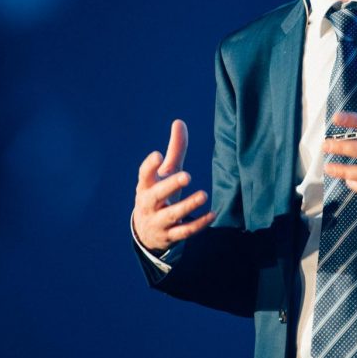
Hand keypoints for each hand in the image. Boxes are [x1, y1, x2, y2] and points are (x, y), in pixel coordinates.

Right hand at [132, 119, 213, 253]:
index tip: (158, 154)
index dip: (149, 166)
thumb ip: (174, 150)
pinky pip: (184, 231)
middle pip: (155, 195)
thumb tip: (179, 121)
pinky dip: (198, 224)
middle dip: (170, 185)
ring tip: (203, 195)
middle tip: (187, 175)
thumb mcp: (166, 173)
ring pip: (171, 215)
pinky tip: (212, 214)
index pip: (144, 175)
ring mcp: (158, 221)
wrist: (147, 232)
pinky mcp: (170, 236)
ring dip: (187, 206)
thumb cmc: (160, 193)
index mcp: (145, 186)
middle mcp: (148, 204)